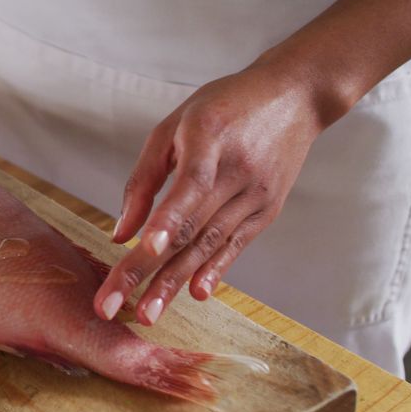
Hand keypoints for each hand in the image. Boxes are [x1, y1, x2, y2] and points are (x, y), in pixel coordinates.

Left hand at [92, 62, 335, 325]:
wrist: (295, 97)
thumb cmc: (224, 106)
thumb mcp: (173, 127)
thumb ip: (143, 179)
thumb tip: (120, 234)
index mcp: (209, 140)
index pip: (189, 187)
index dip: (166, 220)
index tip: (143, 249)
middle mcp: (237, 173)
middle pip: (189, 229)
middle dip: (148, 271)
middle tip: (115, 306)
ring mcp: (256, 195)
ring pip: (209, 245)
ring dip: (175, 283)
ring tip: (148, 314)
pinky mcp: (267, 211)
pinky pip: (235, 246)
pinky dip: (213, 271)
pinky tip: (195, 294)